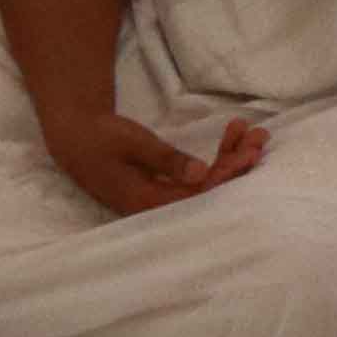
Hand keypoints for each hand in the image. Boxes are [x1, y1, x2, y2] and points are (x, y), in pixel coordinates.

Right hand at [41, 102, 267, 218]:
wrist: (75, 136)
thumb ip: (166, 160)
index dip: (225, 176)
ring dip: (230, 156)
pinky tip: (233, 134)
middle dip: (236, 163)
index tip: (247, 152)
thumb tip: (200, 176)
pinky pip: (197, 176)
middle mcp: (157, 206)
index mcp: (146, 202)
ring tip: (252, 131)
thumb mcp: (134, 144)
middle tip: (260, 136)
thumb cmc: (101, 139)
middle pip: (207, 191)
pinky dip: (215, 155)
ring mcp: (161, 197)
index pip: (197, 197)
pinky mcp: (164, 186)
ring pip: (205, 181)